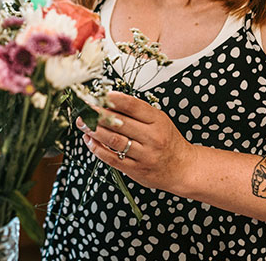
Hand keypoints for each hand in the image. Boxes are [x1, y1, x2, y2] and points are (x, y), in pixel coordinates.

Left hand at [76, 91, 197, 193]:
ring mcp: (144, 155)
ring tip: (82, 123)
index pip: (133, 106)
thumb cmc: (168, 140)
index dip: (113, 99)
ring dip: (94, 130)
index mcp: (158, 121)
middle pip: (119, 123)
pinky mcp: (136, 170)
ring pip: (113, 140)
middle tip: (83, 108)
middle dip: (97, 114)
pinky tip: (89, 141)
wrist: (183, 168)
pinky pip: (112, 158)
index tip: (99, 94)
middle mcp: (152, 138)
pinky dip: (97, 149)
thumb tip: (108, 101)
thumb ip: (137, 112)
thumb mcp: (159, 120)